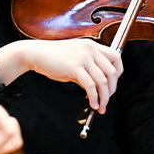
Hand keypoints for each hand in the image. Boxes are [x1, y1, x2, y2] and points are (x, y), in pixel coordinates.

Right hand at [0, 39, 122, 112]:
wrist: (35, 53)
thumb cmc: (53, 57)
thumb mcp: (74, 58)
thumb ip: (87, 69)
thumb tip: (95, 86)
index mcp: (92, 45)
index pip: (116, 57)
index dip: (118, 72)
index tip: (113, 84)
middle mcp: (90, 50)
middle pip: (112, 72)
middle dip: (112, 89)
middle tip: (107, 99)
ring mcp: (83, 58)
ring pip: (103, 81)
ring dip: (104, 98)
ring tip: (100, 107)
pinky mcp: (75, 68)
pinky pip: (91, 86)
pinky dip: (94, 98)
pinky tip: (92, 104)